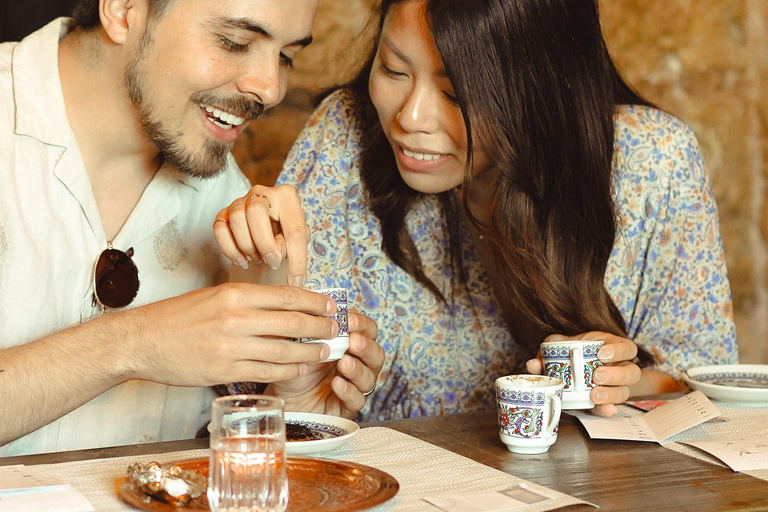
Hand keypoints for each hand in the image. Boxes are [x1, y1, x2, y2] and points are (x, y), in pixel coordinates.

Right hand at [116, 282, 339, 385]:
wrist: (141, 341)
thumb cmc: (178, 317)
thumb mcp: (214, 296)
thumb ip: (248, 300)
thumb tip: (284, 305)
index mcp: (234, 293)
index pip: (287, 296)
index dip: (315, 303)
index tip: (331, 307)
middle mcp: (236, 318)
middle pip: (292, 323)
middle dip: (321, 328)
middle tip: (337, 331)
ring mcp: (231, 346)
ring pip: (285, 351)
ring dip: (311, 353)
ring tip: (327, 352)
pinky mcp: (224, 371)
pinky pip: (267, 371)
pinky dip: (290, 371)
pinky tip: (302, 368)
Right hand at [213, 184, 309, 287]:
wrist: (270, 227)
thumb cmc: (286, 231)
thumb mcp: (298, 239)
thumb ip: (293, 248)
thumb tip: (281, 261)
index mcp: (287, 197)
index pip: (294, 230)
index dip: (296, 259)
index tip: (296, 281)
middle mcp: (262, 193)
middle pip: (256, 212)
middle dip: (264, 244)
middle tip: (271, 262)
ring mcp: (241, 201)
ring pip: (236, 218)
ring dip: (247, 245)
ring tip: (257, 258)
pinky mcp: (224, 212)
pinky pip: (219, 228)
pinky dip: (229, 248)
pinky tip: (242, 260)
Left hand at [266, 312, 382, 419]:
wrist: (283, 396)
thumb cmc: (296, 366)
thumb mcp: (300, 343)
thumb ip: (310, 324)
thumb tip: (310, 297)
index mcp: (351, 345)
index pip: (369, 331)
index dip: (363, 325)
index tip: (349, 320)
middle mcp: (358, 364)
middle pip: (376, 355)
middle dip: (366, 347)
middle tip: (353, 342)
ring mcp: (355, 387)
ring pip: (369, 378)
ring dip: (357, 369)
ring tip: (343, 363)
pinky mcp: (347, 408)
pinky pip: (357, 401)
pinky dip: (349, 391)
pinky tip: (337, 384)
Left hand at [526, 331, 640, 416]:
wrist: (575, 371)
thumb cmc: (570, 353)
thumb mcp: (560, 347)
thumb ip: (547, 351)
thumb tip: (532, 365)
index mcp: (612, 349)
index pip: (628, 348)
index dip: (619, 351)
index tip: (602, 354)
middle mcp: (620, 368)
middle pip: (632, 372)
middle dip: (616, 375)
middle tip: (597, 375)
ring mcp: (616, 387)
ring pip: (625, 392)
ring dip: (611, 394)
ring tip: (595, 395)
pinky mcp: (607, 402)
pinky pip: (613, 408)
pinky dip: (607, 410)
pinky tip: (603, 410)